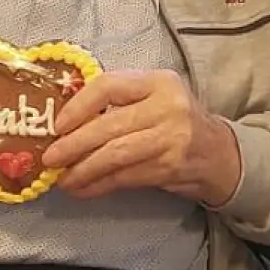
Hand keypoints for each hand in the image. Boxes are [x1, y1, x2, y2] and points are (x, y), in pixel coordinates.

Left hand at [43, 70, 241, 205]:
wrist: (218, 153)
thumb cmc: (176, 121)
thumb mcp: (155, 97)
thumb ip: (120, 101)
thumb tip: (66, 121)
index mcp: (158, 81)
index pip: (109, 86)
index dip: (78, 106)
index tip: (58, 125)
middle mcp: (167, 106)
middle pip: (109, 125)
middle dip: (73, 144)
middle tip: (50, 157)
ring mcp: (171, 138)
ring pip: (114, 154)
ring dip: (82, 169)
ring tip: (62, 178)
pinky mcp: (169, 167)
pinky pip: (123, 177)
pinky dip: (98, 185)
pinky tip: (82, 188)